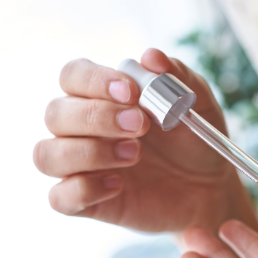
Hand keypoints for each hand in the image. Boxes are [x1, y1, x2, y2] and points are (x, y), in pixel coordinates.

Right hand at [33, 48, 257, 232]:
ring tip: (134, 154)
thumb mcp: (198, 103)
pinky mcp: (85, 201)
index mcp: (101, 96)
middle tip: (141, 125)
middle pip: (55, 113)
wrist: (210, 187)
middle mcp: (81, 128)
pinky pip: (58, 198)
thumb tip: (150, 57)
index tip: (131, 92)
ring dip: (88, 152)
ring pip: (47, 154)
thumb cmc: (194, 140)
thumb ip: (176, 77)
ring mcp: (79, 166)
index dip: (94, 80)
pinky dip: (84, 190)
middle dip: (96, 117)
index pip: (72, 75)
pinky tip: (119, 184)